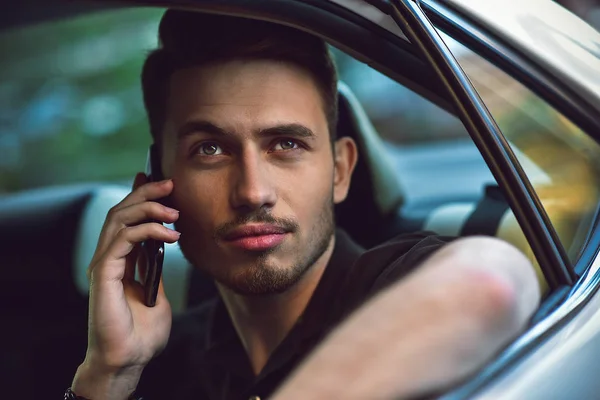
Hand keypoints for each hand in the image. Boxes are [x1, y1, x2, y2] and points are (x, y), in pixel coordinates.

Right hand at [72, 174, 179, 397]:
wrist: (130, 359)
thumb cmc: (143, 333)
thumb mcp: (157, 293)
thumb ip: (156, 270)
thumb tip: (166, 248)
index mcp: (121, 261)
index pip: (127, 219)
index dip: (141, 197)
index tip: (161, 183)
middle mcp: (110, 258)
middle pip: (121, 212)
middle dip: (146, 193)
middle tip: (169, 183)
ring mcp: (104, 264)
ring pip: (119, 219)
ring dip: (148, 208)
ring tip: (174, 211)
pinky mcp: (104, 273)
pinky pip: (122, 240)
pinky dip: (147, 230)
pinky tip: (169, 234)